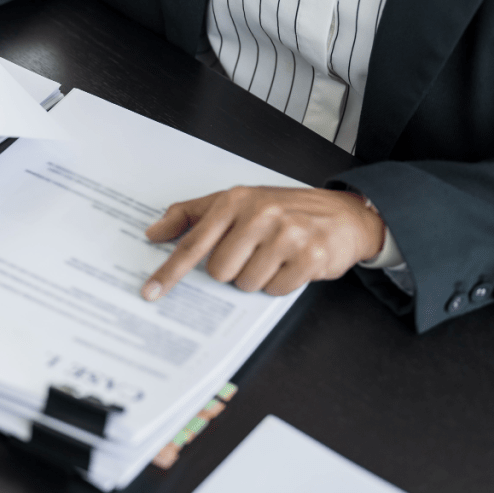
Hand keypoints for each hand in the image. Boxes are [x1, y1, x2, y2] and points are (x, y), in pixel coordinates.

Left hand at [140, 186, 385, 300]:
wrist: (342, 214)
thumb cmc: (282, 209)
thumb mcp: (234, 202)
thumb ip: (191, 216)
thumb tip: (153, 233)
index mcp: (235, 200)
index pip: (193, 243)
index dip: (170, 272)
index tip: (151, 292)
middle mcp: (260, 214)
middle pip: (220, 271)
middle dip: (233, 270)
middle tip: (252, 253)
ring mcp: (288, 234)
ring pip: (247, 283)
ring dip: (258, 277)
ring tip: (274, 256)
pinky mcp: (311, 256)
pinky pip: (276, 289)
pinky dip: (281, 283)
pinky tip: (291, 263)